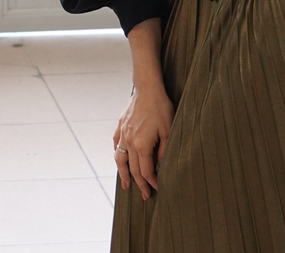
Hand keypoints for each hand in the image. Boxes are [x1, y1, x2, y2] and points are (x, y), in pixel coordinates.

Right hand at [112, 78, 173, 200]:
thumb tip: (161, 167)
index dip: (151, 182)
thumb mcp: (169, 131)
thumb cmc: (160, 108)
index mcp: (141, 145)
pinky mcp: (120, 126)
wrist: (147, 89)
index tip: (156, 189)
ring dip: (123, 173)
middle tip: (144, 195)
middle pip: (132, 168)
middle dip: (139, 183)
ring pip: (119, 158)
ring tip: (125, 184)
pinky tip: (119, 159)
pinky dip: (117, 154)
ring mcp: (122, 134)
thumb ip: (164, 151)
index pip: (145, 170)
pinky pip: (116, 144)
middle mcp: (129, 141)